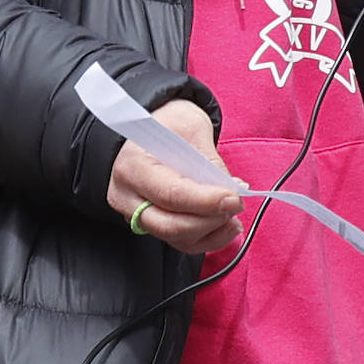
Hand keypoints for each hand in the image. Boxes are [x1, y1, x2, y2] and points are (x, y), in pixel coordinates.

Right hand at [106, 98, 243, 253]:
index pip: (171, 193)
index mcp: (133, 165)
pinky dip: (206, 238)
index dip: (205, 201)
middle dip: (209, 220)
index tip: (234, 198)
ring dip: (210, 232)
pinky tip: (225, 226)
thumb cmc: (170, 122)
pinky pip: (178, 241)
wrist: (155, 123)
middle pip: (169, 224)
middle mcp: (127, 195)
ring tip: (234, 216)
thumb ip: (209, 162)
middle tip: (236, 204)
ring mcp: (134, 213)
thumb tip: (232, 190)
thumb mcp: (192, 128)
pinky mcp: (149, 223)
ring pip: (174, 237)